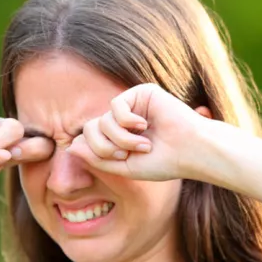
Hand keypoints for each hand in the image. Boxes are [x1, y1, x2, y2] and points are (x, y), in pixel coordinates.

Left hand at [66, 83, 212, 180]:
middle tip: (126, 155)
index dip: (97, 152)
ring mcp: (131, 105)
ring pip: (102, 120)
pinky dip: (126, 121)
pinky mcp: (141, 93)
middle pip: (90, 129)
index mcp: (117, 136)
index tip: (121, 160)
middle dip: (104, 146)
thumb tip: (71, 146)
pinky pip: (116, 106)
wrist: (191, 152)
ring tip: (143, 144)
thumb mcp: (123, 168)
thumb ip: (96, 158)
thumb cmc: (162, 163)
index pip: (87, 139)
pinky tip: (145, 126)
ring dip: (120, 138)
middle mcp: (122, 119)